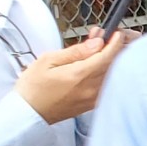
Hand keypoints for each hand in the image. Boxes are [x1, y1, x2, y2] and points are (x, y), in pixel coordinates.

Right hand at [16, 31, 130, 123]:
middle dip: (117, 48)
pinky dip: (109, 72)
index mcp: (81, 75)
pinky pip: (109, 84)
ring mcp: (95, 98)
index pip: (109, 56)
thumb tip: (97, 43)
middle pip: (116, 65)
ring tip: (102, 48)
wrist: (28, 112)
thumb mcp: (48, 61)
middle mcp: (92, 88)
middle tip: (111, 37)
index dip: (116, 42)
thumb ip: (76, 51)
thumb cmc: (34, 86)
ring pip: (114, 74)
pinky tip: (100, 64)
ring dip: (113, 59)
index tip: (117, 32)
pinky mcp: (94, 104)